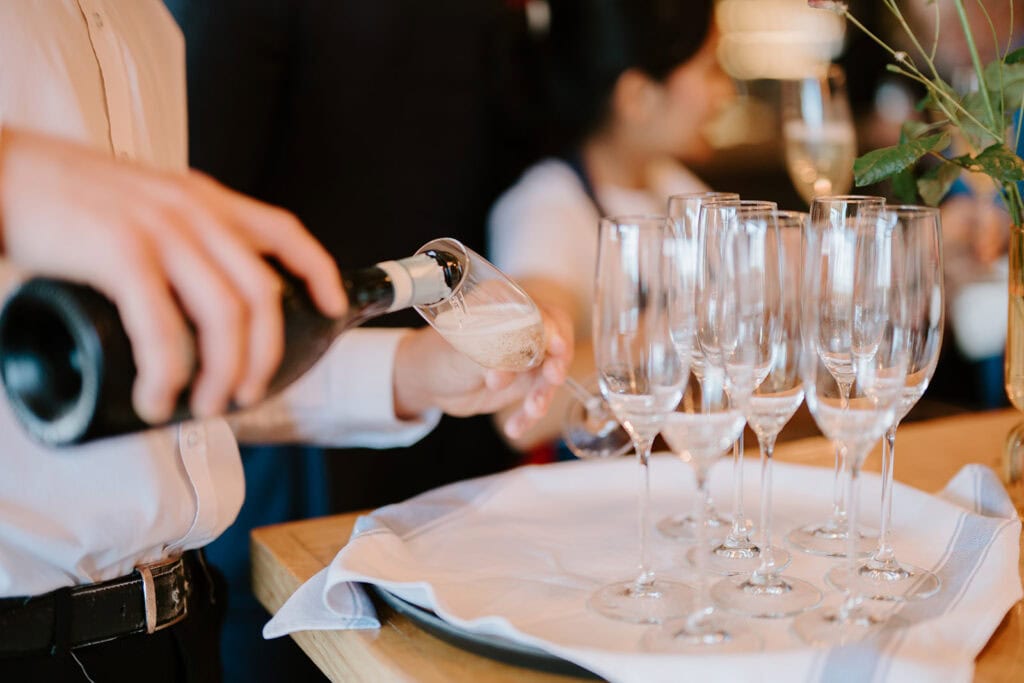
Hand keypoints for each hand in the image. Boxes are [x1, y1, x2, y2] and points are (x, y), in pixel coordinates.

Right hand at [0, 127, 345, 422]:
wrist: (2, 172)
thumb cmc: (65, 199)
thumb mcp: (140, 205)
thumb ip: (175, 237)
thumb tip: (191, 300)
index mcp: (203, 199)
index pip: (282, 230)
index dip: (318, 270)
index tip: (332, 307)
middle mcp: (193, 211)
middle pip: (261, 293)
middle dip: (264, 355)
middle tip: (246, 395)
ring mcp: (160, 230)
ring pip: (225, 315)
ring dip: (224, 373)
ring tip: (203, 408)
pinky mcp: (121, 253)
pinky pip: (164, 326)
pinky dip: (168, 373)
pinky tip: (158, 398)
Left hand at [392, 304, 572, 437]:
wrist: (430, 382)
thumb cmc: (440, 357)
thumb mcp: (463, 353)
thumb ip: (488, 356)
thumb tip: (508, 368)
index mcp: (509, 308)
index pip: (543, 313)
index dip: (553, 329)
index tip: (556, 347)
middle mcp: (524, 330)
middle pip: (556, 343)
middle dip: (557, 363)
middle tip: (553, 378)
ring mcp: (527, 357)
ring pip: (549, 376)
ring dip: (542, 395)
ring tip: (531, 410)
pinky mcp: (524, 382)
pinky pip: (536, 398)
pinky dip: (528, 415)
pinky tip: (514, 427)